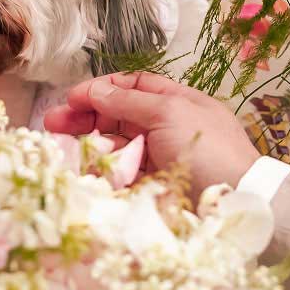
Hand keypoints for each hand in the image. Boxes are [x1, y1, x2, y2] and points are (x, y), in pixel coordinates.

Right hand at [43, 72, 260, 194]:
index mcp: (177, 102)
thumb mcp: (168, 113)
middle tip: (52, 124)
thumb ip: (128, 100)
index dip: (102, 89)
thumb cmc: (208, 150)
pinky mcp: (154, 189)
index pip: (134, 87)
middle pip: (118, 116)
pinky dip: (101, 173)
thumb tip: (95, 90)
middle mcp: (168, 128)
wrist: (237, 203)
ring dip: (88, 145)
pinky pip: (122, 177)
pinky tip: (84, 173)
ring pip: (116, 147)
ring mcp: (160, 159)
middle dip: (85, 117)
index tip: (74, 98)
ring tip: (62, 149)